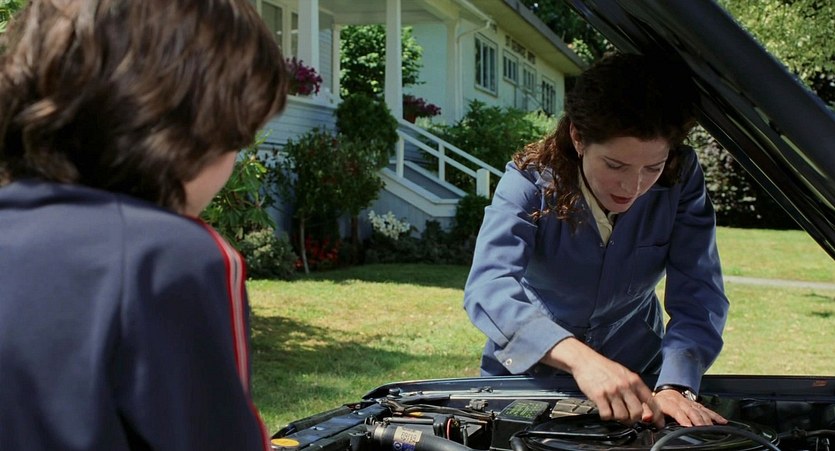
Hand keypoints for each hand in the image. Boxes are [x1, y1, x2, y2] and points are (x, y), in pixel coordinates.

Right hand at [541, 338, 663, 427]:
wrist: (585, 360)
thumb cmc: (604, 368)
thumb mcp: (624, 374)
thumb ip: (634, 389)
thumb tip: (645, 408)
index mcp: (634, 380)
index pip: (651, 401)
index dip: (657, 415)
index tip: (658, 424)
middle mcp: (625, 386)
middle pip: (637, 412)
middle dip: (633, 419)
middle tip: (628, 417)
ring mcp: (612, 391)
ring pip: (622, 416)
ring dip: (618, 418)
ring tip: (614, 411)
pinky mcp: (599, 395)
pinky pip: (607, 415)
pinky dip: (606, 416)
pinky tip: (604, 409)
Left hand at [652, 389, 727, 426]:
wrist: (664, 392)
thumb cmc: (655, 402)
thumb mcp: (647, 406)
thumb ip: (646, 412)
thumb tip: (646, 418)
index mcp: (666, 402)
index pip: (675, 409)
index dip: (682, 417)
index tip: (688, 425)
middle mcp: (679, 401)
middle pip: (690, 410)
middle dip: (697, 419)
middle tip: (703, 428)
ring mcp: (688, 402)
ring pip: (699, 410)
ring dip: (707, 418)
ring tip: (712, 427)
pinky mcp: (695, 404)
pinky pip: (706, 409)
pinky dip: (715, 415)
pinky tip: (722, 421)